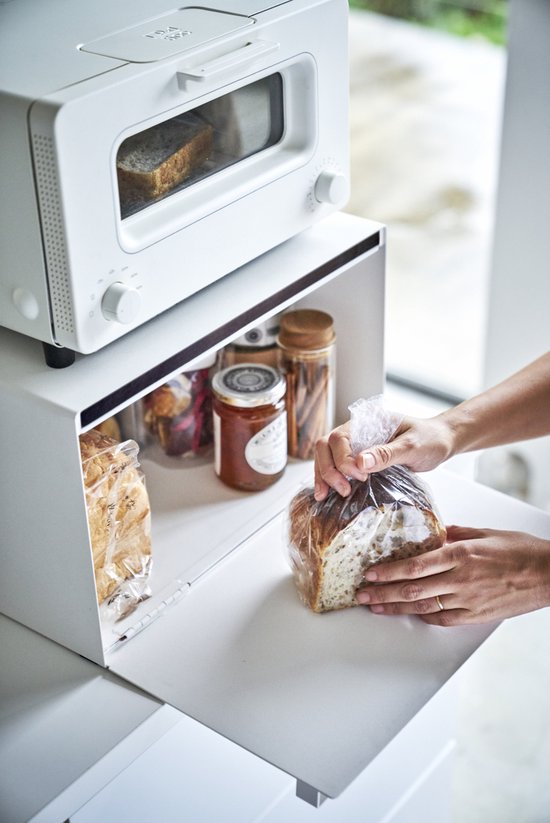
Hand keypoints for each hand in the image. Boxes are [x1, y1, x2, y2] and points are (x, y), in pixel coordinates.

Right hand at [313, 415, 454, 500]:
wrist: (441, 441)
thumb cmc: (430, 439)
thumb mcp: (412, 446)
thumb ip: (387, 453)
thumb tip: (360, 462)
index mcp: (367, 422)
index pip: (340, 438)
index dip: (343, 460)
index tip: (360, 476)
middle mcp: (357, 431)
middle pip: (325, 446)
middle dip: (327, 470)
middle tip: (343, 490)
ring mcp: (356, 445)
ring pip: (326, 456)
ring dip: (323, 475)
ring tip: (325, 496)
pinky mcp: (360, 459)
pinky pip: (336, 466)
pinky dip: (328, 479)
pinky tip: (327, 494)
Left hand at [355, 526, 549, 625]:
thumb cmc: (521, 550)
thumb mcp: (486, 533)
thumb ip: (456, 534)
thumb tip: (435, 534)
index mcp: (461, 554)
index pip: (415, 565)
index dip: (389, 571)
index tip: (371, 573)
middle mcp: (460, 579)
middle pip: (412, 588)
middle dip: (383, 592)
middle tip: (362, 594)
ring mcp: (468, 600)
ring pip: (423, 606)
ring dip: (396, 607)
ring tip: (376, 607)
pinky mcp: (476, 615)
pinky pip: (443, 619)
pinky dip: (424, 616)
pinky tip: (409, 614)